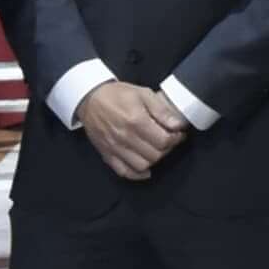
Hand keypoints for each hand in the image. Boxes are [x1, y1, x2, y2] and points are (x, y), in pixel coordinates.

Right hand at [75, 78, 189, 181]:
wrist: (90, 98)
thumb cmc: (116, 94)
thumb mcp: (143, 94)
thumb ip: (162, 110)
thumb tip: (178, 125)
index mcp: (136, 121)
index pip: (164, 140)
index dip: (176, 139)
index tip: (178, 134)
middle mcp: (125, 137)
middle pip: (155, 155)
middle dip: (167, 149)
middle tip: (168, 140)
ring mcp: (115, 148)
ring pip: (142, 166)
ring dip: (153, 160)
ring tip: (156, 149)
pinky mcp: (107, 154)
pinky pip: (124, 172)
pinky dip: (137, 174)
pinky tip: (144, 168)